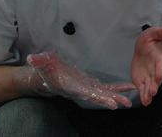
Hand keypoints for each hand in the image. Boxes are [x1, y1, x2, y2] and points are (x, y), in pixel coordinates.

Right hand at [16, 52, 133, 108]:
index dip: (97, 97)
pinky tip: (128, 87)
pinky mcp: (91, 85)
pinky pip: (107, 88)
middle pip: (98, 96)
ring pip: (104, 93)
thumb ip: (39, 61)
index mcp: (71, 86)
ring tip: (130, 100)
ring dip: (117, 96)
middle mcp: (81, 90)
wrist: (47, 77)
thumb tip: (32, 58)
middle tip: (125, 104)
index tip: (109, 102)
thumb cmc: (46, 69)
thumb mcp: (42, 62)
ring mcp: (87, 88)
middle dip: (111, 99)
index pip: (85, 93)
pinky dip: (117, 88)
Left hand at [131, 26, 161, 106]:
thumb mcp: (152, 33)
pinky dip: (144, 96)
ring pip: (150, 86)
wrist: (143, 49)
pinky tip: (145, 102)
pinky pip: (143, 90)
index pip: (160, 65)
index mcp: (158, 58)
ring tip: (147, 100)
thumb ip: (159, 32)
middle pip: (156, 79)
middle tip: (153, 91)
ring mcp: (149, 76)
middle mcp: (155, 69)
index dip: (160, 70)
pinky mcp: (142, 81)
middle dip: (154, 85)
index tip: (160, 76)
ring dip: (149, 93)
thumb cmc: (149, 41)